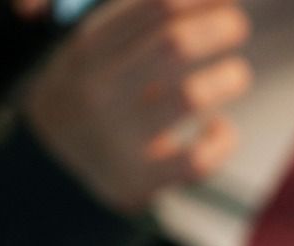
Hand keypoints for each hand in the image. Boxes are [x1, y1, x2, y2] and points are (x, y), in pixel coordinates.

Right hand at [24, 0, 251, 212]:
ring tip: (237, 74)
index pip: (154, 8)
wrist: (55, 165)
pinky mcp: (139, 179)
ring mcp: (117, 139)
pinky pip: (198, 159)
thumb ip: (140, 19)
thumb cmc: (96, 91)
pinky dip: (223, 140)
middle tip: (238, 26)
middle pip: (174, 45)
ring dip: (229, 78)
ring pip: (192, 96)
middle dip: (218, 28)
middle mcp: (98, 92)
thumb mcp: (97, 48)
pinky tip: (221, 128)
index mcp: (88, 51)